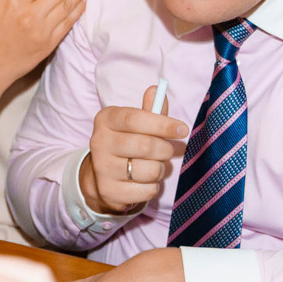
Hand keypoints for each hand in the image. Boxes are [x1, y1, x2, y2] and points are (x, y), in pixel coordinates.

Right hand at [80, 84, 186, 213]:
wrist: (103, 176)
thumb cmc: (127, 143)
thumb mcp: (136, 124)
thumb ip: (150, 110)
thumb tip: (156, 90)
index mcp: (106, 119)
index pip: (134, 119)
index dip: (162, 124)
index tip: (182, 129)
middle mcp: (99, 142)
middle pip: (145, 146)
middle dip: (165, 149)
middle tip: (169, 150)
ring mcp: (102, 168)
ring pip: (149, 170)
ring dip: (160, 169)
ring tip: (155, 166)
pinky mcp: (109, 191)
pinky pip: (147, 190)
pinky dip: (153, 186)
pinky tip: (145, 181)